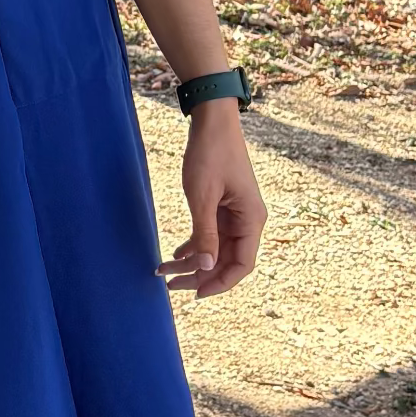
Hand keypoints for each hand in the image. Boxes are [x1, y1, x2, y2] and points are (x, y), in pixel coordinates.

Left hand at [157, 101, 264, 296]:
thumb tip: (204, 268)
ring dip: (192, 263)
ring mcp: (235, 215)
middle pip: (226, 262)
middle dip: (198, 275)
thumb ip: (204, 234)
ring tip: (163, 271)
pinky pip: (210, 236)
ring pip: (216, 251)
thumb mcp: (203, 197)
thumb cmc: (210, 155)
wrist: (211, 122)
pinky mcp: (223, 208)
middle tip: (169, 285)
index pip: (242, 265)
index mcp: (252, 221)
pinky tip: (174, 254)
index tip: (194, 294)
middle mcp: (248, 221)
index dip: (219, 284)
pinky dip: (193, 246)